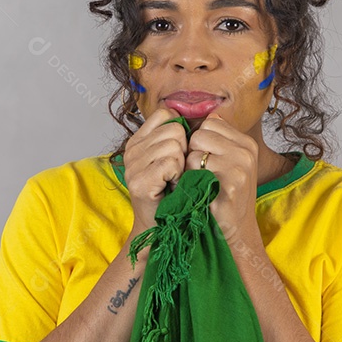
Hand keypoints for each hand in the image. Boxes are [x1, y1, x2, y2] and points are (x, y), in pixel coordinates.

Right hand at [122, 105, 187, 230]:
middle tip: (177, 171)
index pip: (166, 114)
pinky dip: (178, 176)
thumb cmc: (172, 193)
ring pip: (174, 145)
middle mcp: (132, 149)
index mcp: (139, 140)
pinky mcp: (139, 181)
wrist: (159, 227)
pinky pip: (170, 163)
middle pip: (174, 129)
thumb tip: (210, 116)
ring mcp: (133, 165)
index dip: (181, 132)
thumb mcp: (173, 159)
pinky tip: (173, 187)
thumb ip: (179, 137)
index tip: (179, 154)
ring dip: (182, 166)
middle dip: (184, 150)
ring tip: (175, 180)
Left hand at [184, 111, 262, 242]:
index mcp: (247, 143)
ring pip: (195, 150)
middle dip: (193, 153)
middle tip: (200, 175)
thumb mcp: (228, 163)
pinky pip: (194, 168)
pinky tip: (200, 191)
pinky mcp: (230, 182)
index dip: (199, 142)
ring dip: (190, 168)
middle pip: (200, 134)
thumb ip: (217, 140)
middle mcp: (247, 151)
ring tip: (200, 184)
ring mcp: (241, 166)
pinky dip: (190, 180)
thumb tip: (203, 115)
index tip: (204, 161)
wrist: (235, 231)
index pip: (210, 123)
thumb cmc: (224, 196)